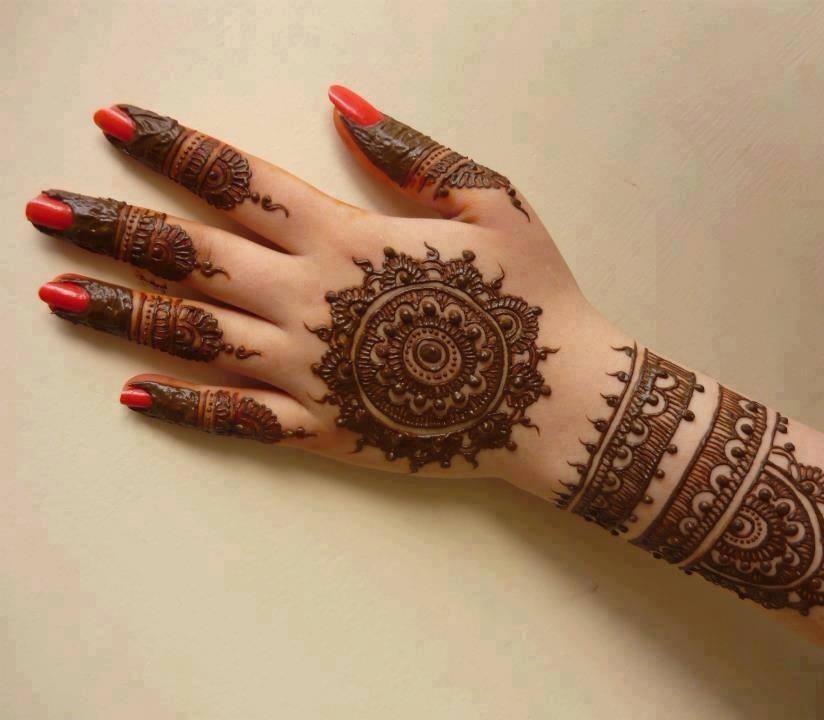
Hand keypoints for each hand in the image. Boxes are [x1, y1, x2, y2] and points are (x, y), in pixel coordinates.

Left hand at [29, 86, 617, 491]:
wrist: (555, 399)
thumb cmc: (531, 295)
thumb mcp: (491, 197)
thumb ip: (410, 150)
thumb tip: (340, 102)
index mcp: (346, 238)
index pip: (237, 180)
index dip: (173, 146)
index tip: (114, 121)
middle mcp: (308, 300)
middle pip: (190, 253)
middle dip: (110, 224)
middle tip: (41, 205)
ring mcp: (307, 370)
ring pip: (192, 334)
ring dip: (119, 308)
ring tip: (54, 291)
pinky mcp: (321, 429)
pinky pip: (237, 419)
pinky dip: (182, 407)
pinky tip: (132, 394)